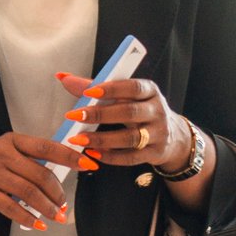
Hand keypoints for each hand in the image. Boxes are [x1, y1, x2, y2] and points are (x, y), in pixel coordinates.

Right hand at [0, 131, 87, 229]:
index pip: (46, 147)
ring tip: (55, 216)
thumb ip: (24, 159)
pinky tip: (37, 224)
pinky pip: (11, 208)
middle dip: (57, 192)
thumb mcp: (0, 151)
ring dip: (46, 207)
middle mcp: (1, 154)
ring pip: (28, 192)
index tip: (87, 164)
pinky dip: (27, 218)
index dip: (69, 156)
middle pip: (40, 174)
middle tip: (63, 204)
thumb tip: (54, 173)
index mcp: (10, 141)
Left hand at [60, 73, 187, 172]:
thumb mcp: (125, 96)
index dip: (111, 89)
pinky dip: (111, 156)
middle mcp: (157, 111)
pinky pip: (131, 157)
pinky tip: (93, 154)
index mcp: (150, 91)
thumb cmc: (139, 110)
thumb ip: (95, 87)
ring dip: (102, 139)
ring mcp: (158, 134)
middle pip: (129, 112)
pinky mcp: (155, 153)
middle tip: (74, 116)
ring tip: (78, 140)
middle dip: (100, 114)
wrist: (172, 136)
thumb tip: (63, 77)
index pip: (133, 87)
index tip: (88, 92)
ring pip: (130, 138)